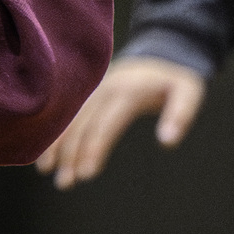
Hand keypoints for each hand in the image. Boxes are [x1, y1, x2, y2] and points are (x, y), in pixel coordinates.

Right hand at [36, 56, 206, 188]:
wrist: (159, 50)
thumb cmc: (175, 78)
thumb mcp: (188, 91)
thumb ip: (179, 115)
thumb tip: (166, 142)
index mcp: (124, 92)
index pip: (104, 125)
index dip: (93, 150)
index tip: (85, 175)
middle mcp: (102, 90)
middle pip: (81, 126)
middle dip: (70, 155)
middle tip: (63, 184)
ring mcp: (92, 90)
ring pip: (69, 120)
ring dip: (56, 145)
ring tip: (45, 171)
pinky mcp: (88, 93)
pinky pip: (67, 114)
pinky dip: (55, 131)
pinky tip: (46, 149)